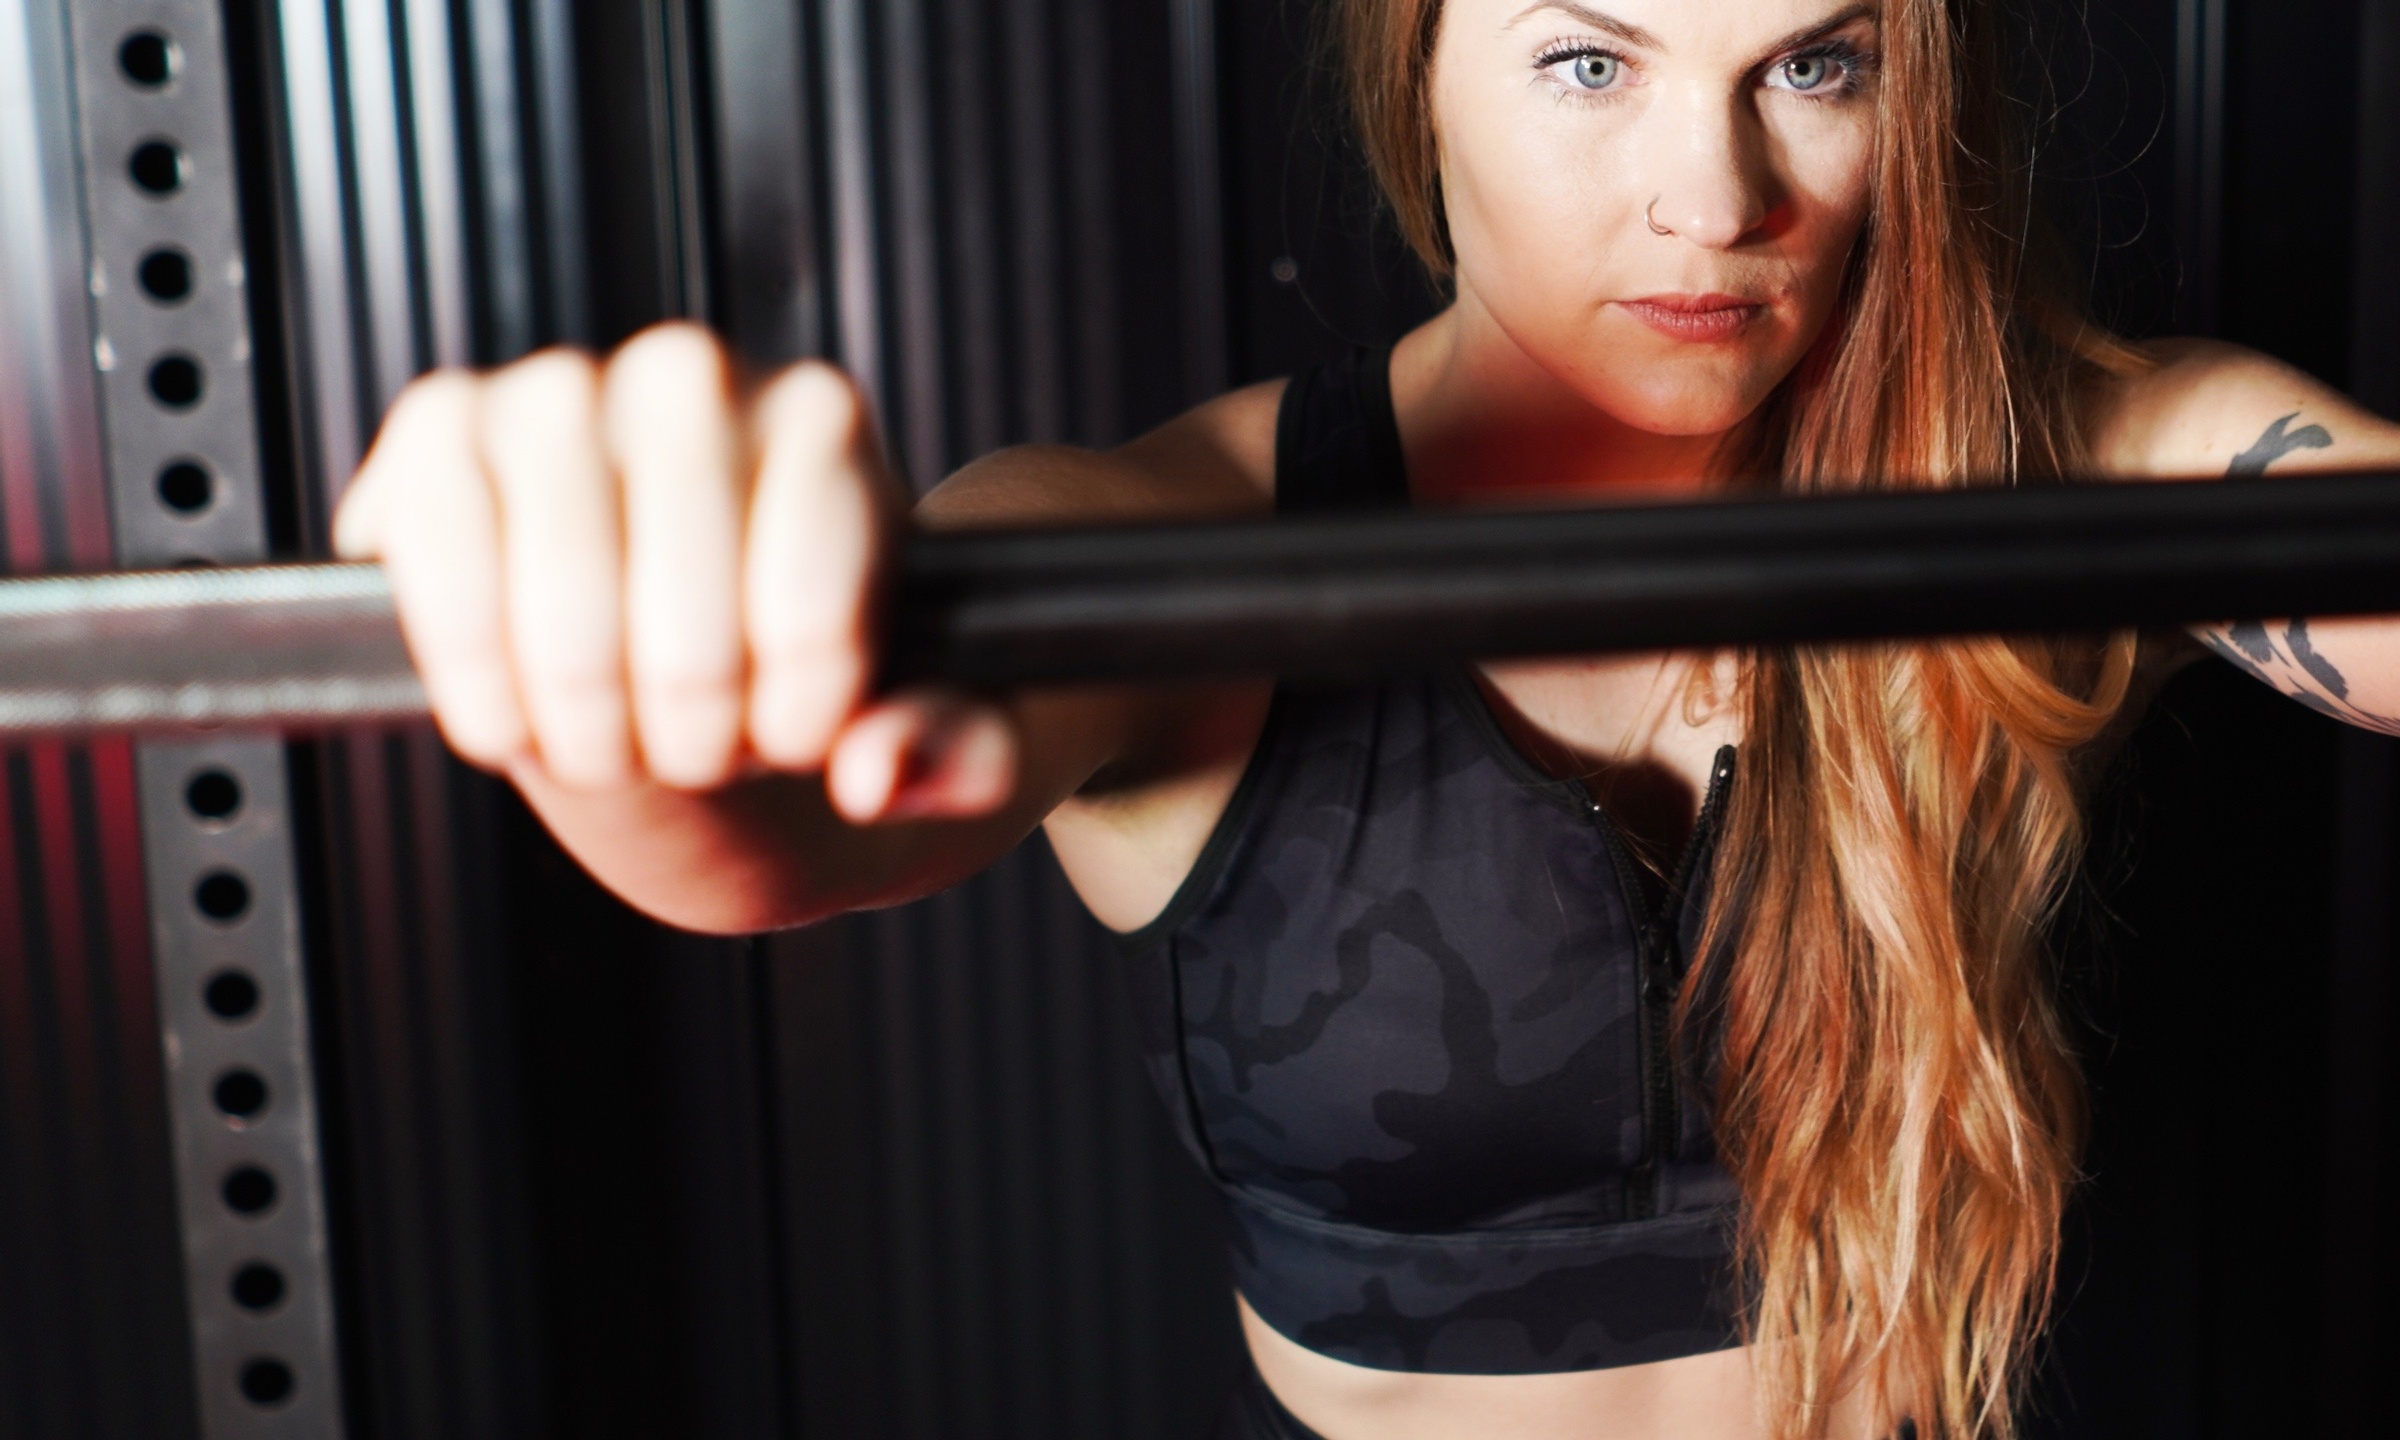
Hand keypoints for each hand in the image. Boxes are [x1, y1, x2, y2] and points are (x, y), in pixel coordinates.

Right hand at [333, 323, 1015, 821]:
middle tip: (698, 754)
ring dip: (582, 704)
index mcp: (822, 426)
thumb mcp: (936, 728)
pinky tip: (512, 720)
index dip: (800, 699)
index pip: (809, 581)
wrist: (704, 668)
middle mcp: (689, 379)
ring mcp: (555, 396)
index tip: (799, 739)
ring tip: (612, 746)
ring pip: (554, 575)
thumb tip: (882, 772)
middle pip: (681, 588)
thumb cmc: (824, 684)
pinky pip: (432, 542)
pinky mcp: (445, 437)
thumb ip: (958, 751)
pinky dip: (471, 666)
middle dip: (689, 712)